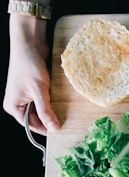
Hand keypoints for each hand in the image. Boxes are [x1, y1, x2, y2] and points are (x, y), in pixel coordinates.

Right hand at [3, 16, 59, 135]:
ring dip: (53, 110)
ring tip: (66, 113)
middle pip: (37, 118)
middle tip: (67, 123)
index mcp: (13, 106)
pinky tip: (63, 102)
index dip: (45, 129)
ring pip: (42, 109)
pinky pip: (45, 100)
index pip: (31, 125)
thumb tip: (53, 128)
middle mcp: (18, 103)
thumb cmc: (29, 65)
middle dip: (50, 120)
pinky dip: (53, 101)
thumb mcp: (39, 90)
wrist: (30, 44)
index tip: (61, 133)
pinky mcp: (35, 88)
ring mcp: (27, 96)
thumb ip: (46, 110)